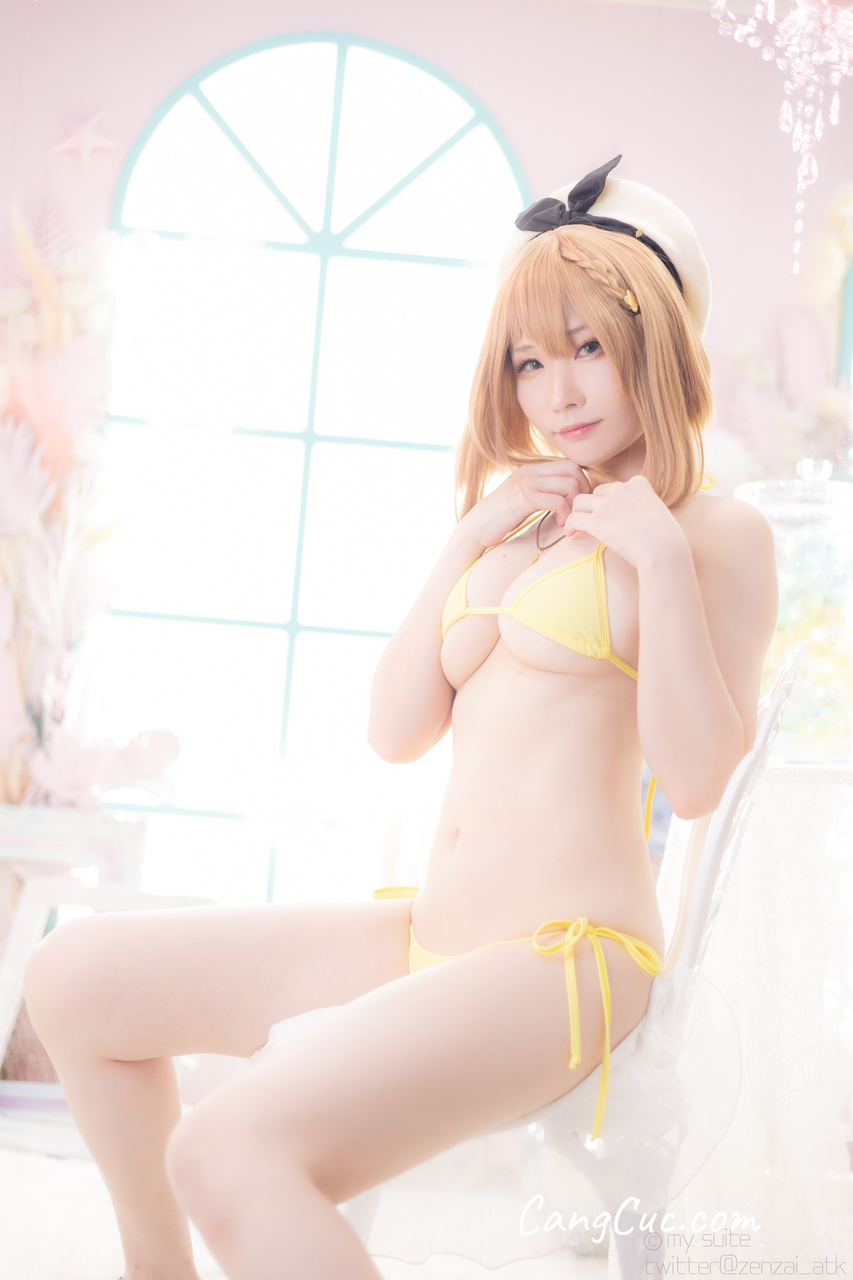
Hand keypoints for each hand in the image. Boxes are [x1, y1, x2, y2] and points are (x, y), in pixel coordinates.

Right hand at [463, 459, 592, 549]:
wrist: (476, 527)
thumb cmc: (501, 518)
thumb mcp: (523, 498)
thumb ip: (541, 490)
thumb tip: (565, 494)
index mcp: (532, 469)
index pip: (569, 464)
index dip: (582, 481)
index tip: (578, 501)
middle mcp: (531, 472)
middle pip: (573, 469)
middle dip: (582, 490)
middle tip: (577, 509)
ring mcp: (527, 484)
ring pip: (568, 484)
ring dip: (574, 504)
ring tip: (567, 519)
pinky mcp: (525, 499)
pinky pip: (557, 501)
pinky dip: (564, 514)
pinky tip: (560, 524)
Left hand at [565, 475, 687, 567]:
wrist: (663, 550)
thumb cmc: (667, 538)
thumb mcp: (658, 511)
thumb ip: (643, 507)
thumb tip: (634, 517)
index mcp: (638, 483)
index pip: (614, 487)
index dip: (609, 501)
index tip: (609, 515)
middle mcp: (621, 488)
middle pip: (595, 493)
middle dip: (592, 507)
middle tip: (590, 522)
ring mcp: (607, 503)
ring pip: (579, 502)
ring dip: (576, 513)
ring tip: (576, 526)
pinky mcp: (596, 520)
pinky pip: (573, 518)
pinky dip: (569, 525)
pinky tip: (571, 534)